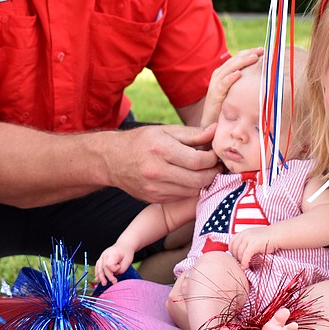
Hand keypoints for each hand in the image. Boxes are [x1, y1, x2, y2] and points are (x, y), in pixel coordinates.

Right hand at [95, 244, 134, 285]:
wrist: (123, 245)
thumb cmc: (126, 253)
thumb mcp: (128, 260)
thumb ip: (122, 268)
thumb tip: (115, 273)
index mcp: (112, 254)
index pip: (109, 264)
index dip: (114, 269)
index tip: (119, 267)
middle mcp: (105, 255)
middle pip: (104, 268)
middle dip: (108, 276)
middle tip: (114, 282)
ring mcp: (102, 256)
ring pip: (99, 267)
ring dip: (101, 276)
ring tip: (104, 284)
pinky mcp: (101, 259)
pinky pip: (97, 266)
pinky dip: (97, 273)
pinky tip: (97, 279)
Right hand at [105, 125, 220, 202]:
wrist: (112, 160)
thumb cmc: (141, 141)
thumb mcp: (165, 130)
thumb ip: (192, 134)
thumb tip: (215, 131)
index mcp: (161, 150)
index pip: (198, 161)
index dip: (213, 159)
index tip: (215, 155)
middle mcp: (157, 171)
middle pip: (199, 180)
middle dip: (213, 173)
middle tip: (216, 166)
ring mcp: (155, 188)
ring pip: (192, 191)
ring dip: (203, 183)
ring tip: (204, 172)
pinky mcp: (154, 198)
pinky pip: (181, 197)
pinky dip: (190, 189)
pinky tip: (189, 179)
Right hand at [201, 47, 263, 126]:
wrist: (211, 124)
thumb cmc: (226, 107)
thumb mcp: (237, 92)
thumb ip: (245, 84)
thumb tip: (265, 79)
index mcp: (224, 73)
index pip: (237, 58)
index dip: (249, 52)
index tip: (263, 50)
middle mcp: (219, 75)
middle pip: (234, 60)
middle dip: (248, 54)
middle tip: (262, 50)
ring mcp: (215, 84)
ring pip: (229, 68)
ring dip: (242, 62)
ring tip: (254, 57)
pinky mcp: (214, 94)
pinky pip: (223, 84)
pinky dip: (230, 77)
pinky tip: (239, 73)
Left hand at [229, 227, 275, 268]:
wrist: (277, 235)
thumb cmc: (267, 238)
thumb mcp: (253, 238)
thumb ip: (246, 243)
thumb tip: (238, 254)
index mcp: (243, 233)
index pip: (231, 243)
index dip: (232, 251)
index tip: (236, 257)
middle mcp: (244, 235)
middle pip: (233, 248)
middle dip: (236, 257)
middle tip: (241, 263)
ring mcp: (248, 239)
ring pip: (239, 253)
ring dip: (240, 261)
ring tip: (244, 265)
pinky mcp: (253, 244)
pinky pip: (245, 255)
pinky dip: (244, 262)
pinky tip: (245, 267)